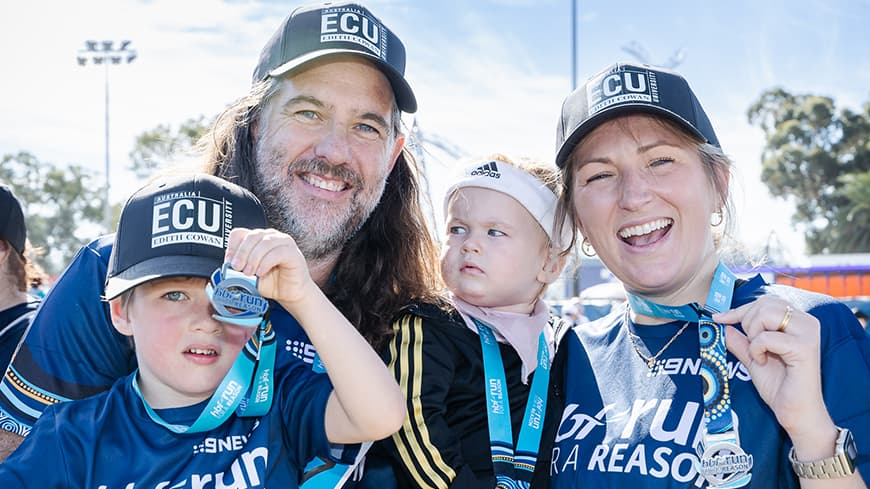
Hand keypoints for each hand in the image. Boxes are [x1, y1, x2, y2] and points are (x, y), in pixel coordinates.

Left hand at [224, 228, 315, 308]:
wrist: (290, 294)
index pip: (240, 233)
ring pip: (264, 242)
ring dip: (253, 258)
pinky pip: (277, 253)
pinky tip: (261, 272)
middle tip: (237, 268)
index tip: (229, 262)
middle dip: (241, 253)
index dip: (232, 247)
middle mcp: (271, 237)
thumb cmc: (272, 282)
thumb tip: (228, 267)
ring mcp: (284, 242)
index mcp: (258, 239)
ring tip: (249, 273)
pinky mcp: (293, 252)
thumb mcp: (249, 275)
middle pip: (251, 236)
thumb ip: (239, 269)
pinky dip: (265, 263)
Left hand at [713, 297, 834, 443]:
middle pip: (763, 304)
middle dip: (747, 324)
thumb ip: (740, 340)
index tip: (719, 318)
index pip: (765, 302)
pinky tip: (765, 362)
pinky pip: (766, 337)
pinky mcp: (805, 347)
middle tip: (753, 347)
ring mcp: (808, 333)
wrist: (795, 412)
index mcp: (798, 321)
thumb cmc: (779, 386)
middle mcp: (807, 322)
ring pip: (765, 314)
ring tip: (760, 353)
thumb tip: (721, 323)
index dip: (739, 310)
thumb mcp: (753, 357)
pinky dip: (757, 349)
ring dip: (753, 335)